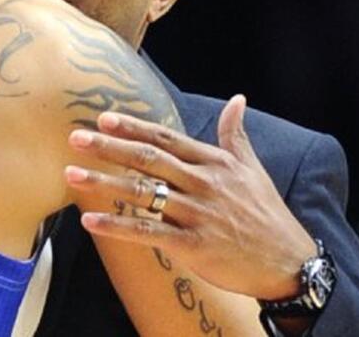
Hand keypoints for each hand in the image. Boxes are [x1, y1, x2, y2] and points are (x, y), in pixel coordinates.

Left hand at [65, 95, 317, 300]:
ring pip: (142, 194)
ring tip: (71, 175)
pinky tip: (90, 222)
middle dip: (109, 147)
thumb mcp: (253, 168)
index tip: (104, 117)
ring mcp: (196, 214)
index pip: (166, 138)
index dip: (134, 127)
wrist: (288, 260)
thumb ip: (235, 134)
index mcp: (213, 163)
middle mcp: (202, 184)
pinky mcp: (192, 245)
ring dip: (103, 184)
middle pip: (148, 160)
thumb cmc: (266, 213)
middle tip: (75, 138)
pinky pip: (147, 232)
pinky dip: (117, 227)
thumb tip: (237, 98)